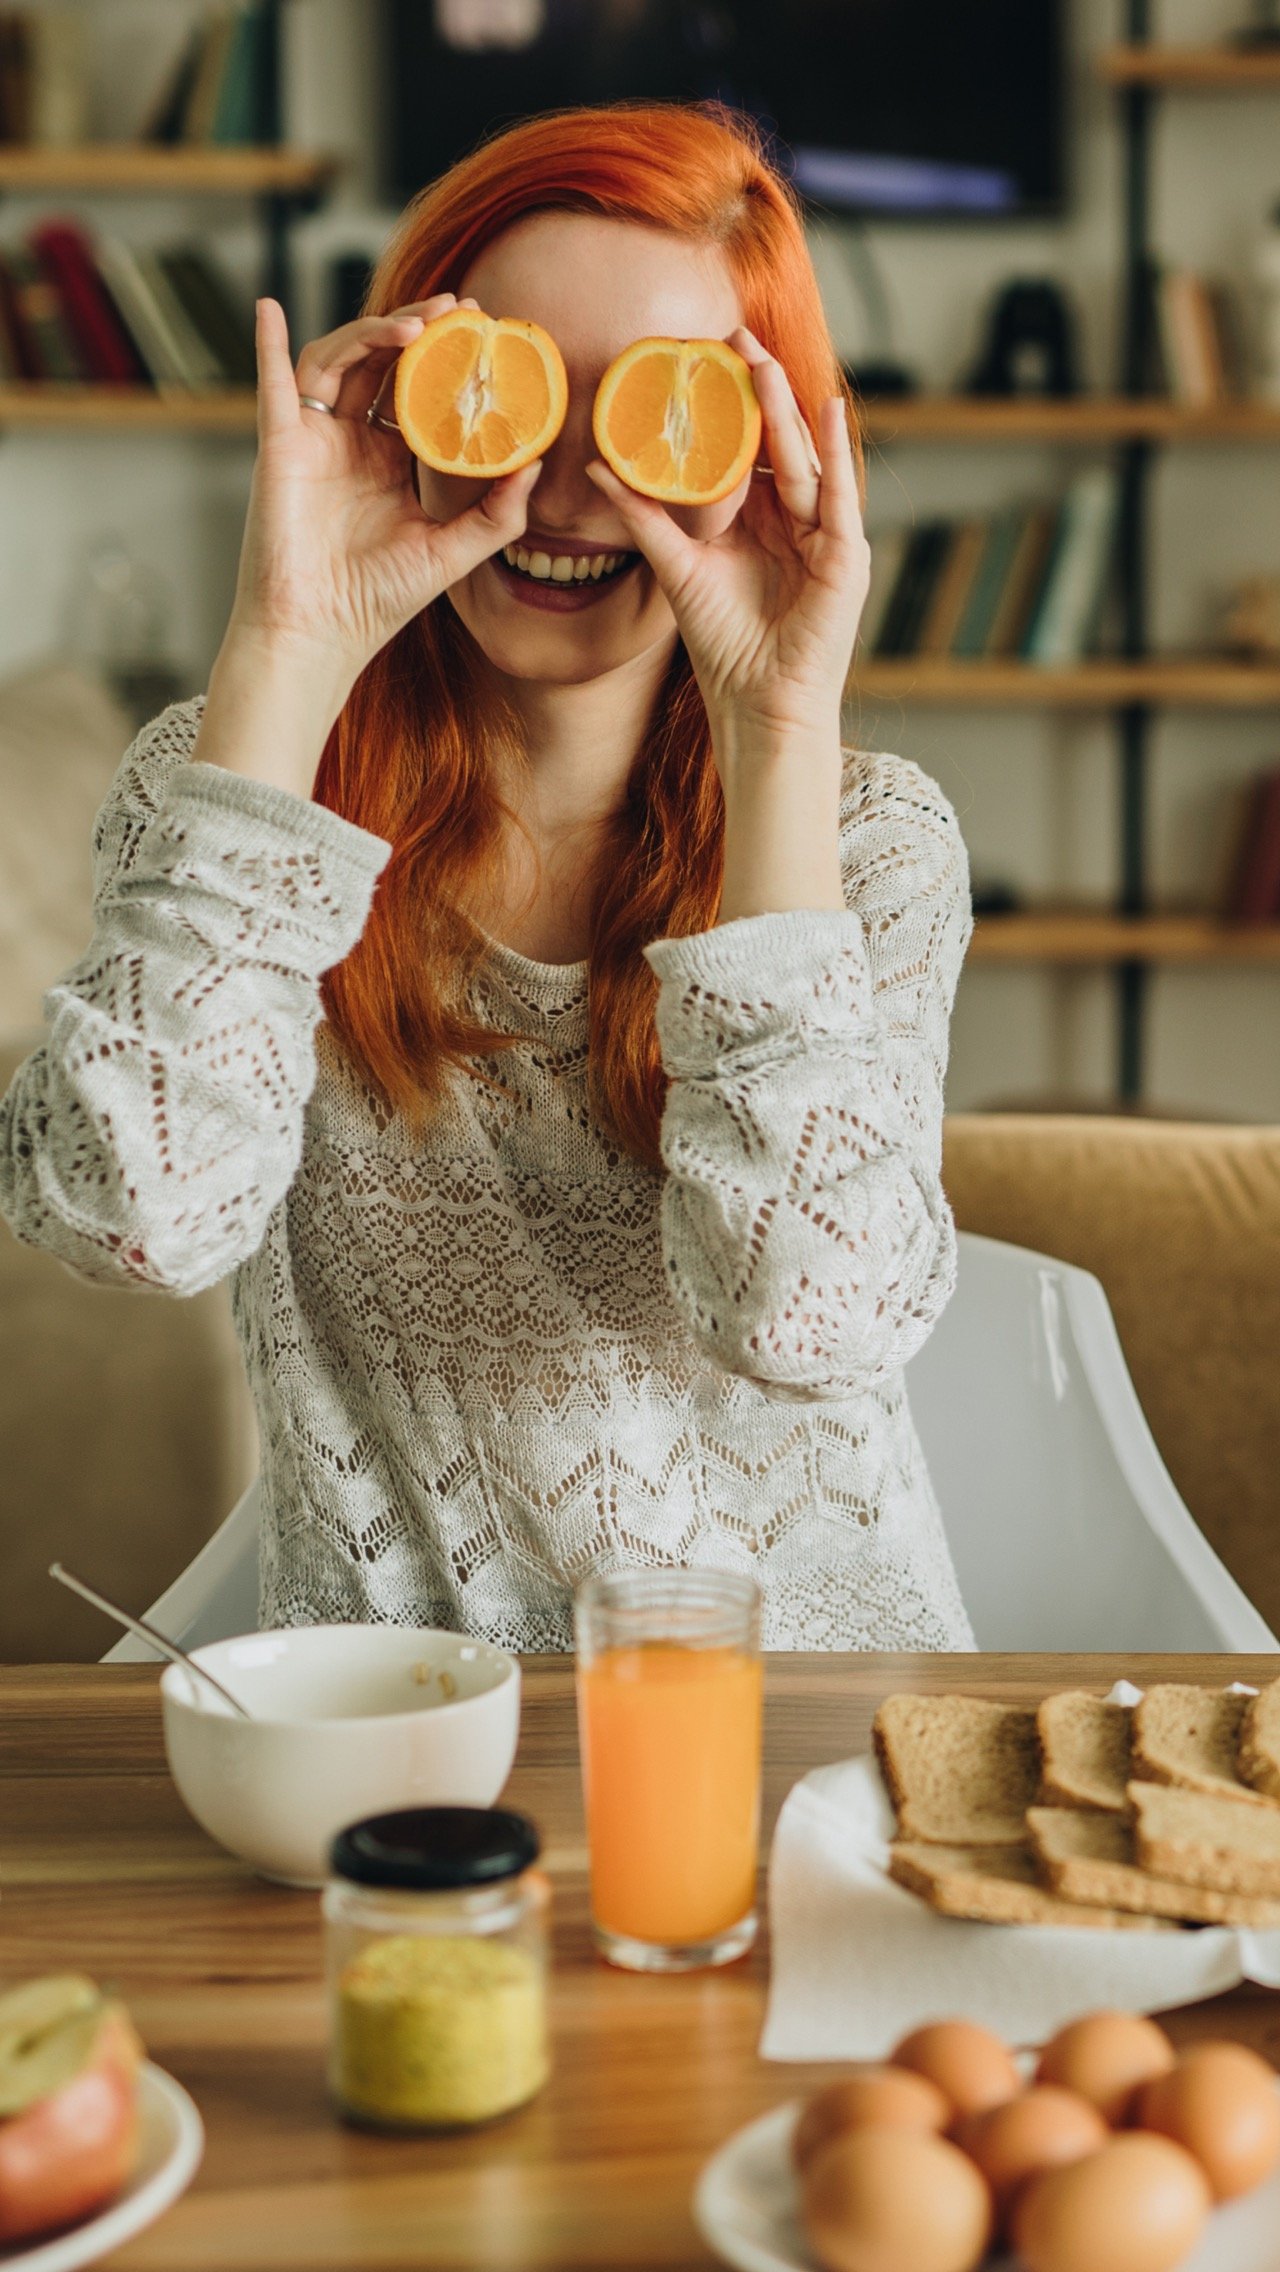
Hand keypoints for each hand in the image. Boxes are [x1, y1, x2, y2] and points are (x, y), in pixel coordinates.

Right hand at [226, 294, 543, 678]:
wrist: (321, 634)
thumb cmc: (377, 602)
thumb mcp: (453, 552)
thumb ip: (498, 514)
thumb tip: (538, 464)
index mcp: (386, 462)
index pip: (416, 391)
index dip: (444, 357)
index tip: (482, 329)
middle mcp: (348, 444)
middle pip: (380, 363)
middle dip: (416, 328)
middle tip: (458, 309)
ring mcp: (313, 441)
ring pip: (337, 361)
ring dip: (372, 333)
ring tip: (415, 325)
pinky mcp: (280, 448)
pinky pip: (270, 385)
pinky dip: (266, 344)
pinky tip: (268, 307)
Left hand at [585, 327, 868, 753]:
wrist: (759, 703)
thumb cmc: (723, 645)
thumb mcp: (676, 568)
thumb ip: (643, 517)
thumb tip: (598, 468)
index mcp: (761, 521)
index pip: (748, 449)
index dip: (729, 404)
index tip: (705, 355)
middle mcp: (796, 520)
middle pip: (778, 442)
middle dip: (758, 388)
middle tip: (732, 335)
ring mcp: (825, 535)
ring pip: (805, 458)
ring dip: (786, 408)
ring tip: (763, 361)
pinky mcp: (845, 556)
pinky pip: (841, 493)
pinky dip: (836, 451)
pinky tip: (828, 410)